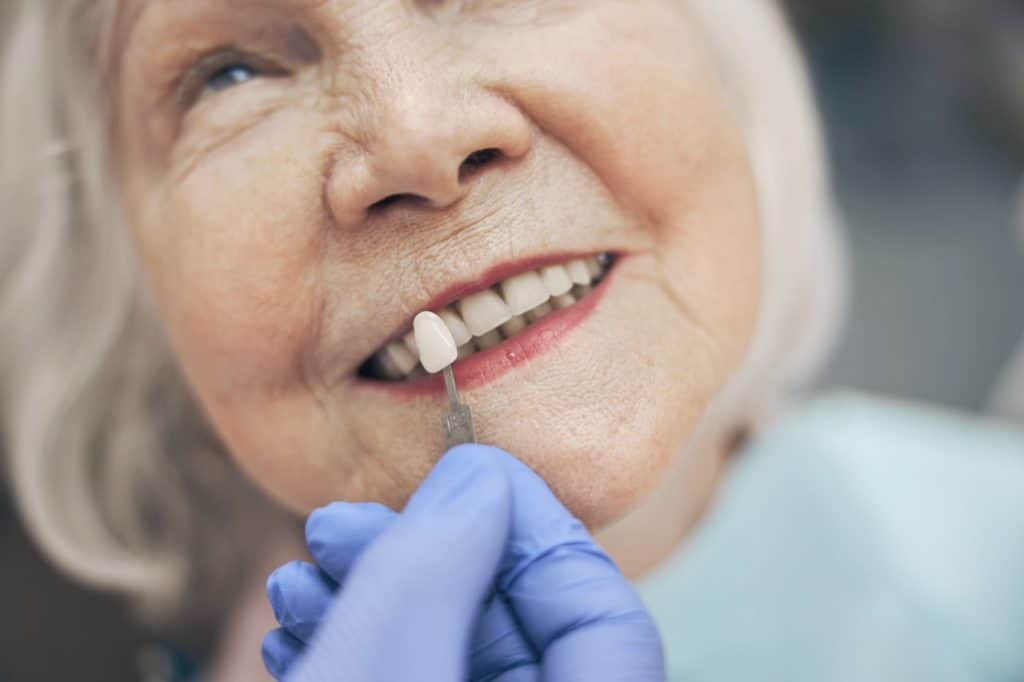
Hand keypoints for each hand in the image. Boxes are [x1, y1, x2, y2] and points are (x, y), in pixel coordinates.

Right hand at [261, 444, 664, 680]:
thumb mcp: (384, 671)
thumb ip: (435, 570)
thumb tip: (476, 479)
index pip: (604, 614)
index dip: (536, 526)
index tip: (463, 467)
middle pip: (516, 625)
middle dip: (425, 558)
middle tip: (338, 523)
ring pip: (454, 650)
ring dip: (374, 597)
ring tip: (298, 572)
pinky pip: (414, 678)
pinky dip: (361, 643)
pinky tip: (295, 624)